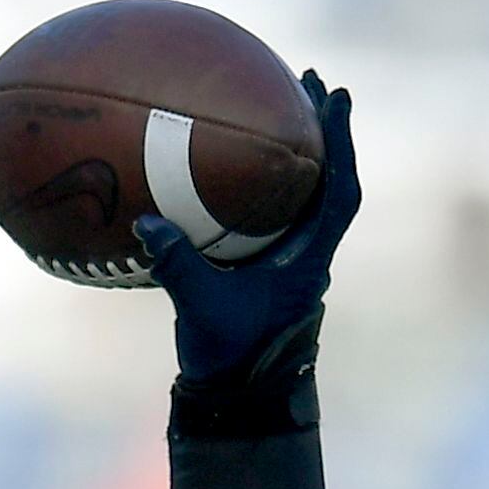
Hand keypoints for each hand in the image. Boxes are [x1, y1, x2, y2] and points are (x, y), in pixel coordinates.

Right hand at [137, 73, 360, 428]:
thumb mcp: (200, 309)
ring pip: (309, 199)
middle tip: (312, 83)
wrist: (239, 404)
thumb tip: (147, 222)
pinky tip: (245, 167)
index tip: (336, 95)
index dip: (340, 143)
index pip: (338, 193)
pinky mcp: (273, 275)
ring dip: (301, 155)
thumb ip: (178, 265)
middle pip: (330, 183)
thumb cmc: (229, 359)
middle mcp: (309, 258)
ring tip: (285, 111)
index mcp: (308, 262)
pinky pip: (281, 218)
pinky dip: (270, 186)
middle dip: (324, 133)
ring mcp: (293, 266)